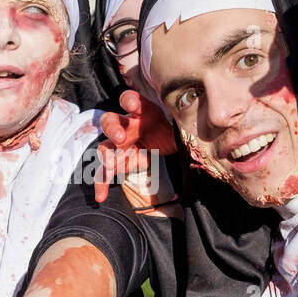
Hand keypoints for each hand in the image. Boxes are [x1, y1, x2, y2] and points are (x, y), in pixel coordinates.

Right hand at [94, 89, 177, 204]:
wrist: (171, 142)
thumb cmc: (173, 128)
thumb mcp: (179, 124)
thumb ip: (181, 123)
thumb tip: (196, 123)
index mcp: (142, 111)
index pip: (130, 100)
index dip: (129, 101)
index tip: (132, 105)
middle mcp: (127, 125)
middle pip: (110, 121)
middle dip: (113, 128)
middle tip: (120, 138)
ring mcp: (121, 144)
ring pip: (106, 146)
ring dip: (106, 155)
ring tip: (110, 166)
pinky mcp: (120, 161)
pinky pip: (106, 172)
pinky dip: (102, 184)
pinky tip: (100, 197)